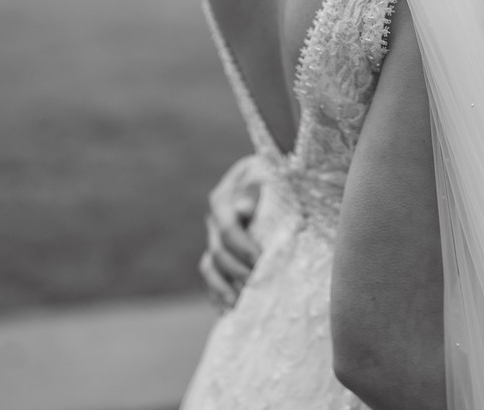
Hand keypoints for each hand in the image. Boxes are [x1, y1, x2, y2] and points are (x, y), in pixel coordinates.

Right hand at [199, 155, 264, 309]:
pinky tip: (226, 311)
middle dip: (237, 271)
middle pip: (219, 252)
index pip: (228, 228)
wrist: (268, 174)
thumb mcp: (266, 172)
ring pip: (210, 267)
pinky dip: (216, 294)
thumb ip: (254, 190)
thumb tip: (243, 209)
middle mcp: (213, 220)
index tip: (260, 261)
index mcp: (222, 199)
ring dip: (223, 288)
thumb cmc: (272, 172)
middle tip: (257, 285)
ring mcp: (214, 238)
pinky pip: (211, 276)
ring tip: (238, 305)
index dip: (243, 247)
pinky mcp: (219, 253)